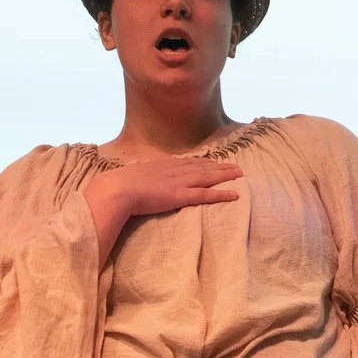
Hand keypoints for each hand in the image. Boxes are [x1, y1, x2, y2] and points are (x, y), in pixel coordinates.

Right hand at [84, 159, 242, 259]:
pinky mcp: (182, 195)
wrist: (118, 189)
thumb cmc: (121, 184)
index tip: (215, 162)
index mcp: (164, 164)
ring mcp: (181, 182)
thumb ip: (145, 175)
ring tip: (239, 174)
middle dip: (221, 166)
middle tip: (235, 166)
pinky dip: (222, 193)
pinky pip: (207, 194)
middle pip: (204, 167)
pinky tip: (235, 194)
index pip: (189, 162)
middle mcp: (176, 170)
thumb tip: (144, 178)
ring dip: (226, 176)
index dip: (204, 162)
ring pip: (209, 178)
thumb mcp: (136, 174)